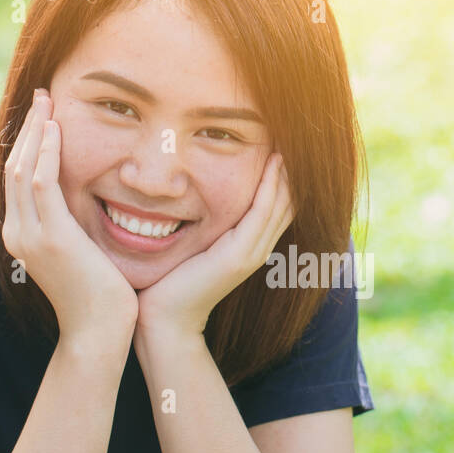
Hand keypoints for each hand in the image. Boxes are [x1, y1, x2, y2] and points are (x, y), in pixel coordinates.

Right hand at [2, 89, 137, 348]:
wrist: (99, 332)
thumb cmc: (99, 297)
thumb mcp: (80, 253)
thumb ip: (73, 227)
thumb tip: (83, 204)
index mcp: (22, 236)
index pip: (18, 177)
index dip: (27, 143)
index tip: (43, 116)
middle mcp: (18, 232)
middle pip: (14, 165)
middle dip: (27, 128)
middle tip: (42, 96)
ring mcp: (31, 235)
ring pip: (24, 168)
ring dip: (35, 131)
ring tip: (47, 101)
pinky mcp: (52, 237)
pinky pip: (42, 183)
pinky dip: (46, 153)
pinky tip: (56, 130)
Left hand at [135, 151, 293, 343]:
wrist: (162, 319)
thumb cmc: (166, 283)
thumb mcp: (188, 245)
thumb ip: (197, 225)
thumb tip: (182, 198)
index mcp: (246, 246)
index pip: (274, 204)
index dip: (280, 175)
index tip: (276, 141)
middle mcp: (256, 248)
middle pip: (285, 201)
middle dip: (289, 168)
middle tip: (291, 132)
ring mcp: (251, 252)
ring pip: (280, 203)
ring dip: (285, 171)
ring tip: (287, 139)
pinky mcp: (240, 255)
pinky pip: (262, 212)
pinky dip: (271, 186)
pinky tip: (274, 162)